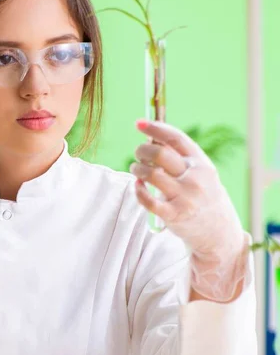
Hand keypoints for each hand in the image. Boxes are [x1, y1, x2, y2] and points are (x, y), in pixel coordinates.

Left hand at [130, 119, 247, 300]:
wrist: (217, 231)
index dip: (155, 128)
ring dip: (137, 169)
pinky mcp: (173, 214)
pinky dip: (138, 190)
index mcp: (201, 163)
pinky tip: (137, 185)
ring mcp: (185, 197)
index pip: (175, 139)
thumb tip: (151, 137)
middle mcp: (194, 178)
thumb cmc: (202, 195)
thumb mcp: (200, 172)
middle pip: (160, 154)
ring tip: (135, 170)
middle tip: (137, 154)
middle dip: (142, 150)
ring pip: (150, 174)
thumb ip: (180, 157)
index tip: (139, 123)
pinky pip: (147, 199)